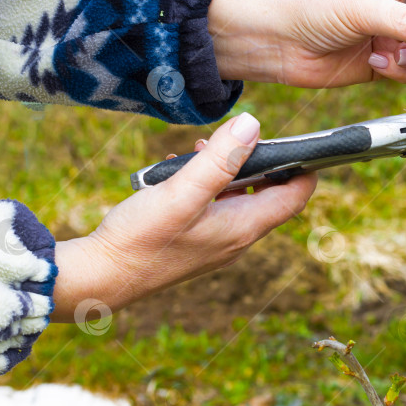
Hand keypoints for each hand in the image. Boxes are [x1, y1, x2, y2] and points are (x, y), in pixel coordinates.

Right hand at [50, 113, 316, 320]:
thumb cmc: (140, 239)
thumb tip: (253, 125)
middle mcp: (238, 238)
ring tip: (200, 150)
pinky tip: (179, 172)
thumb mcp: (181, 192)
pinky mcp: (198, 242)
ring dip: (228, 171)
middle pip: (271, 194)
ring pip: (240, 198)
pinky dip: (208, 185)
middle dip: (259, 161)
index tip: (300, 141)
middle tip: (235, 138)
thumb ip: (219, 160)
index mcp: (244, 227)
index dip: (304, 166)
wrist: (100, 279)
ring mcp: (218, 243)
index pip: (296, 196)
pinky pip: (216, 207)